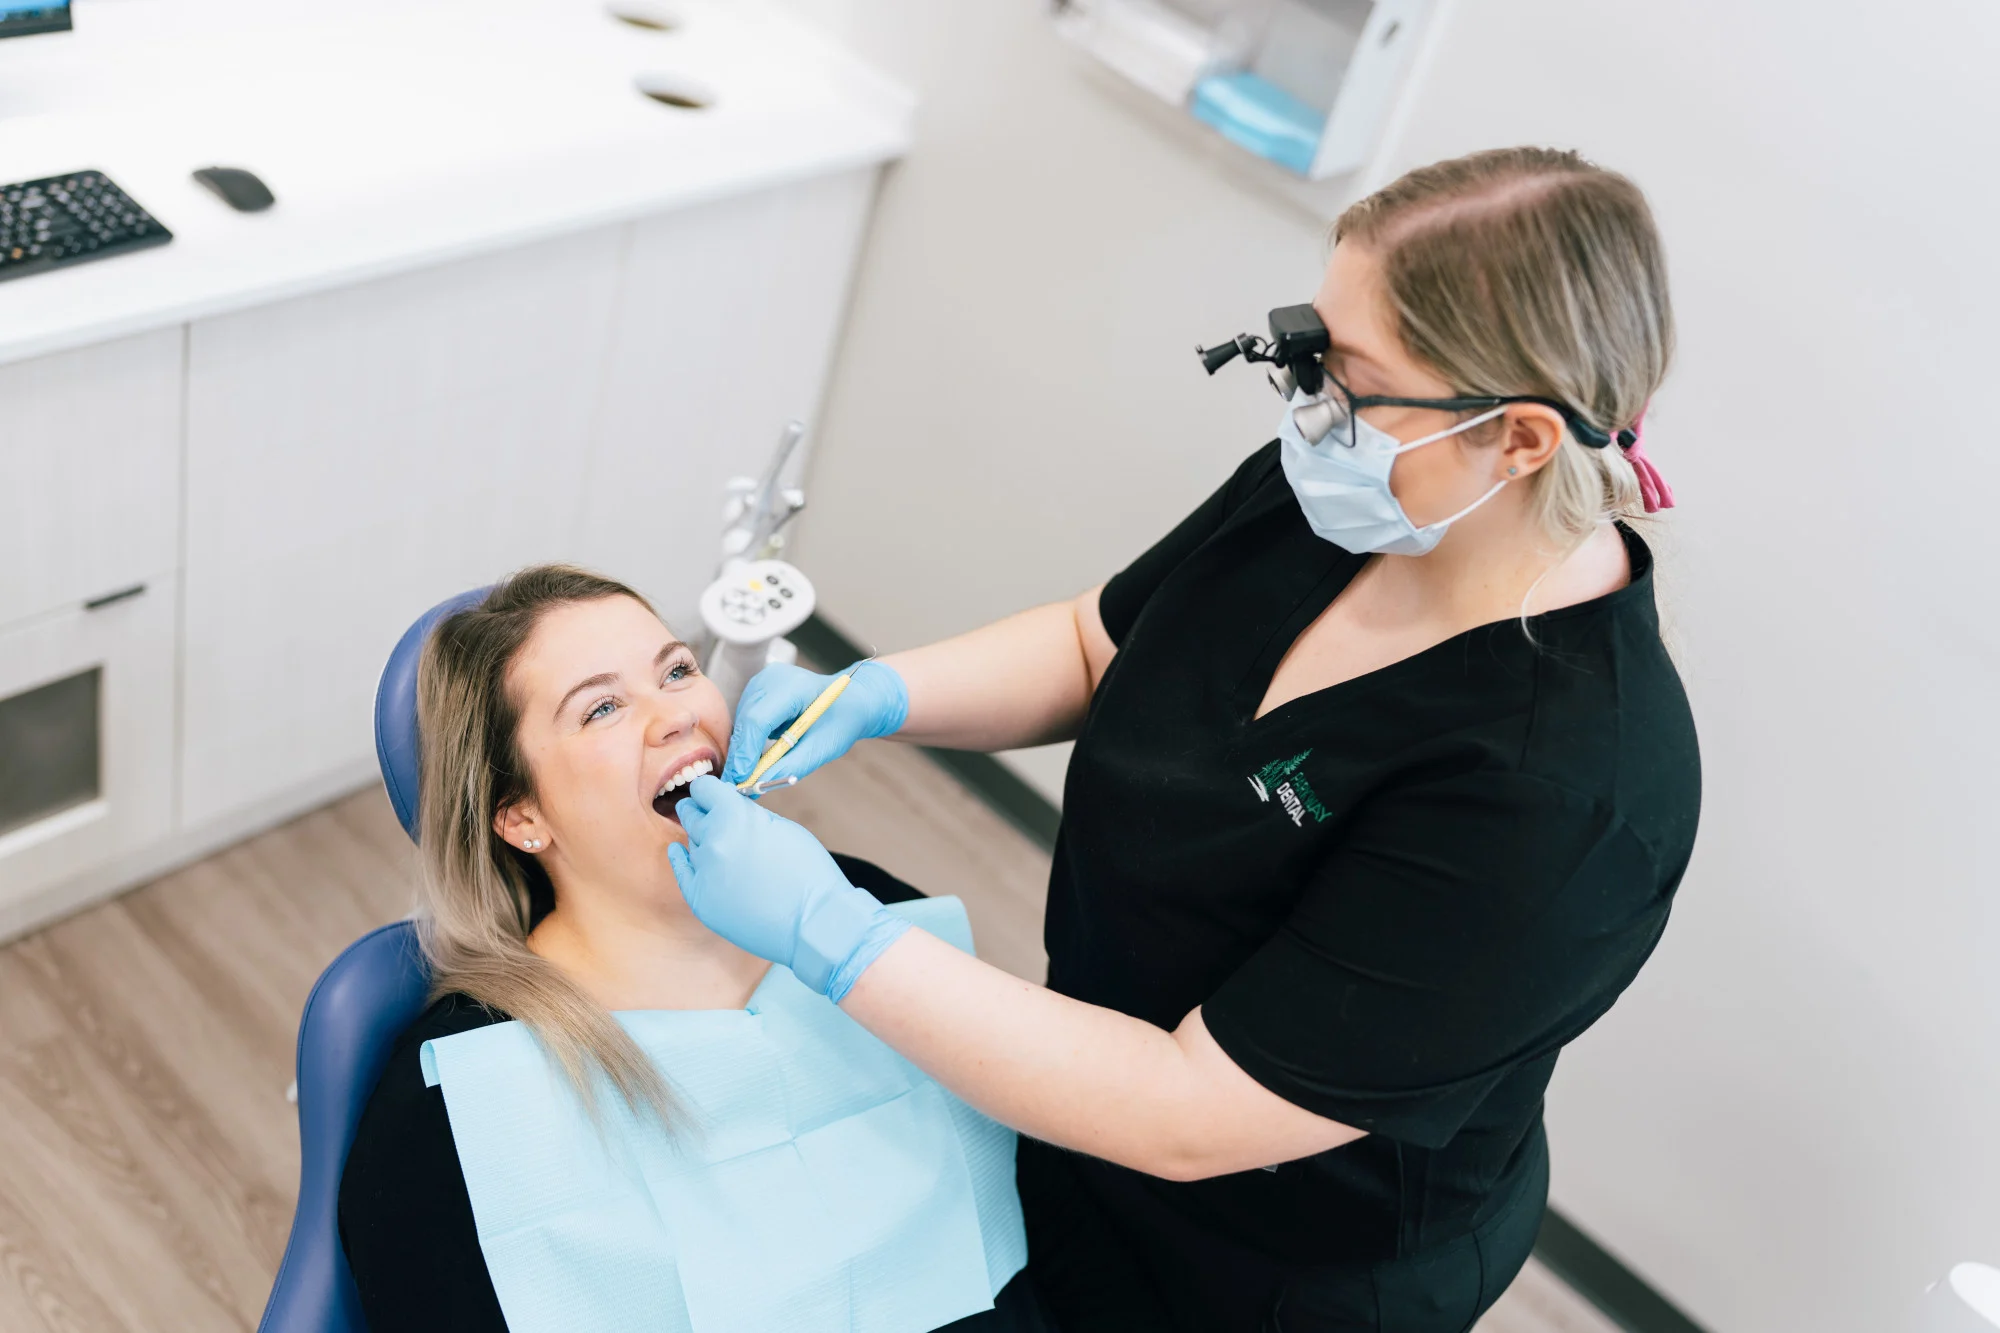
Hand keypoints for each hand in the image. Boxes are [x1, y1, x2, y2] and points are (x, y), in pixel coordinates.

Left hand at [668, 776, 909, 1000]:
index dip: (711, 791)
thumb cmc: (808, 873)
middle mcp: (712, 840)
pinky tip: (680, 852)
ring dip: (704, 841)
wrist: (813, 922)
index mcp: (734, 816)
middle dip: (702, 811)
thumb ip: (750, 814)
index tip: (714, 795)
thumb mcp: (783, 827)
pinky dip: (682, 859)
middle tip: (712, 816)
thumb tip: (730, 807)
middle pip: (690, 814)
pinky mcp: (699, 899)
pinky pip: (681, 871)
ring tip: (727, 851)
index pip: (703, 788)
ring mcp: (703, 872)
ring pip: (691, 843)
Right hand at [720, 661, 908, 785]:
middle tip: (739, 785)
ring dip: (743, 748)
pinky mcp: (756, 689)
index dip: (746, 751)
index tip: (740, 779)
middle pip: (745, 720)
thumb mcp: (822, 747)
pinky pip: (743, 718)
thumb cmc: (841, 722)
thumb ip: (791, 766)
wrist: (850, 700)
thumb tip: (757, 787)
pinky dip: (747, 740)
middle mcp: (772, 678)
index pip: (758, 719)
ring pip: (740, 721)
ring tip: (749, 774)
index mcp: (794, 687)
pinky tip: (756, 756)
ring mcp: (762, 680)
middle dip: (740, 755)